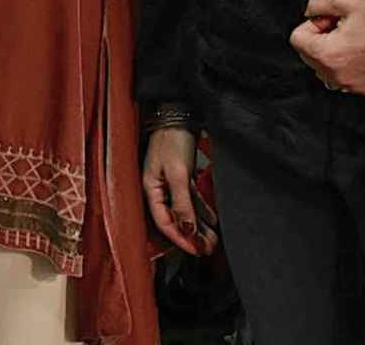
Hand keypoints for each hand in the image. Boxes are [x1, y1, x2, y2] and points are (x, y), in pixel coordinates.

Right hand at [142, 126, 218, 255]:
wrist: (178, 114)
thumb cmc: (172, 141)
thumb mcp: (178, 174)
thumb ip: (182, 203)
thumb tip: (187, 230)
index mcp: (150, 189)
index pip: (164, 222)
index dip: (180, 238)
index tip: (196, 250)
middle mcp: (158, 189)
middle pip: (175, 219)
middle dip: (191, 236)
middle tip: (208, 249)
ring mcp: (170, 183)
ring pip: (185, 211)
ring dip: (198, 226)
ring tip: (213, 239)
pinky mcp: (181, 176)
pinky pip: (191, 200)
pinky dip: (201, 210)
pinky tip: (212, 220)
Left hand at [288, 0, 364, 96]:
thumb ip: (316, 4)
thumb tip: (309, 13)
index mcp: (328, 55)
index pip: (297, 40)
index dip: (312, 24)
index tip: (330, 18)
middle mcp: (338, 77)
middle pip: (310, 56)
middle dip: (321, 40)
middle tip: (343, 26)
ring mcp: (355, 86)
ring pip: (327, 70)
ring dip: (334, 54)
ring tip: (356, 38)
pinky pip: (346, 79)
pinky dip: (349, 65)